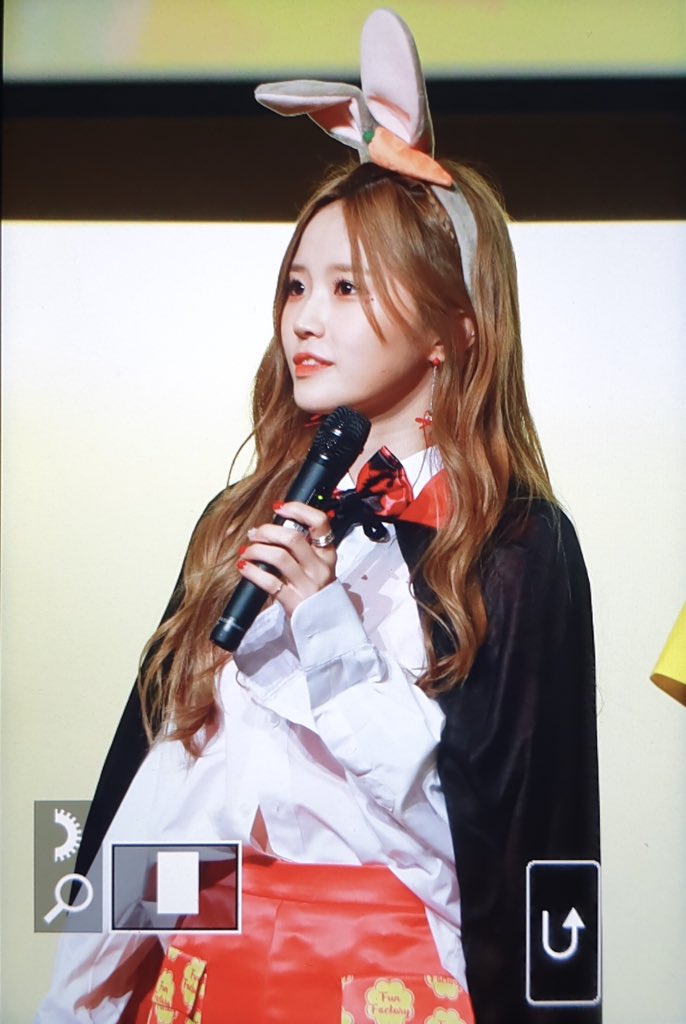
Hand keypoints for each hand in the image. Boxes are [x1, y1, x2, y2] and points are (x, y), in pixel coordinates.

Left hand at [237, 501, 336, 615]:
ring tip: (246, 551)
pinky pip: (269, 582)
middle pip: (293, 538)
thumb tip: (272, 529)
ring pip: (279, 557)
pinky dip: (252, 571)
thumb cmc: (315, 593)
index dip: (298, 510)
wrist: (327, 628)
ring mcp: (308, 585)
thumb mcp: (317, 568)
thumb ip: (302, 550)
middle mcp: (320, 568)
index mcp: (327, 555)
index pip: (320, 522)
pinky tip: (243, 568)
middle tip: (254, 533)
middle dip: (268, 531)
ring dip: (257, 550)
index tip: (280, 507)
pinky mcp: (294, 602)